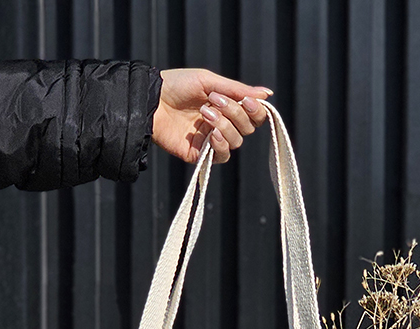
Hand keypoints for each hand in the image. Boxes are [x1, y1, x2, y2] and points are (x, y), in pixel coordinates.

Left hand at [152, 68, 270, 164]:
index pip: (253, 115)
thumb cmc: (177, 85)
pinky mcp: (200, 154)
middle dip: (235, 113)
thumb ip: (238, 90)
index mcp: (227, 106)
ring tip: (204, 112)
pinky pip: (222, 156)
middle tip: (215, 101)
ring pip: (236, 141)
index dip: (256, 110)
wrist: (151, 100)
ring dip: (224, 125)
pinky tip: (211, 134)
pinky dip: (221, 145)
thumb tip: (268, 94)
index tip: (247, 101)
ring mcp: (211, 140)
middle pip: (247, 128)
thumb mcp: (209, 81)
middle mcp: (222, 124)